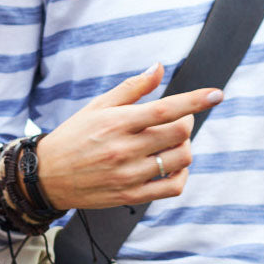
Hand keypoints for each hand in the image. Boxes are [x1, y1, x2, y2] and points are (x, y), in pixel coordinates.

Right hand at [35, 63, 222, 211]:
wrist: (47, 176)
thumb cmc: (74, 136)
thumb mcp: (97, 106)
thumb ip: (131, 88)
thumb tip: (159, 67)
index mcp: (116, 123)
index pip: (164, 110)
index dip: (195, 101)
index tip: (217, 94)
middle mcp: (124, 149)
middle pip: (179, 134)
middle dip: (186, 123)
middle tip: (176, 120)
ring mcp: (129, 175)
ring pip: (180, 159)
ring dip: (184, 148)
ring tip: (171, 143)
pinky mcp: (131, 196)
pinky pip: (172, 187)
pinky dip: (181, 174)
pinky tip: (171, 165)